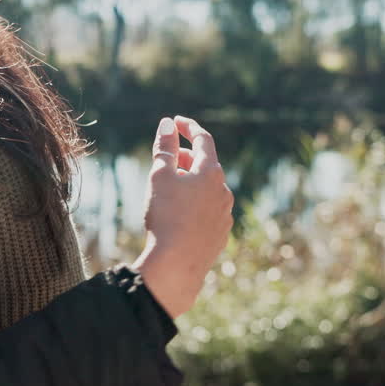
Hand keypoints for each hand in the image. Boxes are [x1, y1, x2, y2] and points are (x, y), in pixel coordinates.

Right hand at [132, 115, 233, 318]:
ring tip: (170, 191)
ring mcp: (225, 214)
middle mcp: (224, 190)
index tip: (177, 122)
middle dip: (186, 159)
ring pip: (208, 190)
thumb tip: (167, 124)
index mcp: (210, 172)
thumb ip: (165, 148)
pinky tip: (179, 215)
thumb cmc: (167, 215)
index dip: (189, 127)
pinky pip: (208, 211)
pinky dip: (195, 205)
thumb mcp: (160, 176)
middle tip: (166, 160)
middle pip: (205, 165)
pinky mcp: (220, 234)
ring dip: (191, 184)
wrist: (178, 264)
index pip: (203, 140)